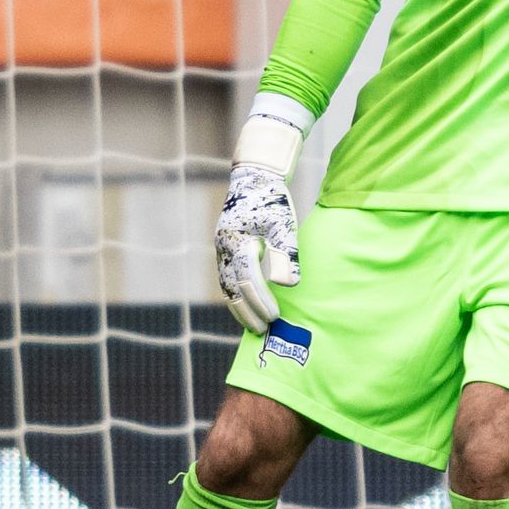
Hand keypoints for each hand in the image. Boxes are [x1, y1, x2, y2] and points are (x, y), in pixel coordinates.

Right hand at [213, 162, 298, 334]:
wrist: (253, 179)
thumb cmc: (272, 200)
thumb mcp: (284, 224)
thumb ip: (286, 253)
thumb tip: (288, 285)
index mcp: (238, 241)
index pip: (248, 280)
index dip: (261, 301)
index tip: (275, 316)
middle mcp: (223, 247)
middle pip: (231, 289)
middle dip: (247, 312)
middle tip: (264, 330)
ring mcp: (220, 249)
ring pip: (225, 286)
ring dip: (238, 308)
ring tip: (254, 326)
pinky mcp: (223, 250)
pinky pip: (226, 279)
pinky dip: (235, 295)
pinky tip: (248, 307)